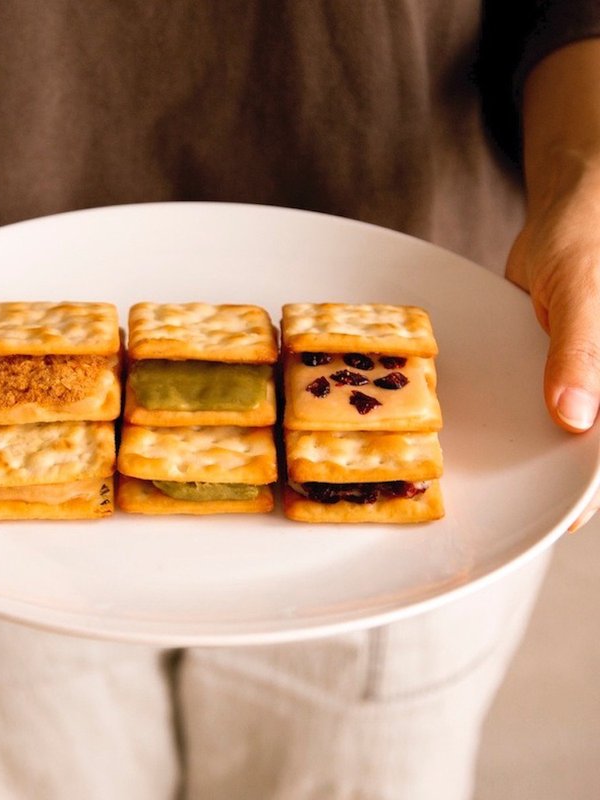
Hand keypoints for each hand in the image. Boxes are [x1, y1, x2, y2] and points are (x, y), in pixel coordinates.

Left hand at [505, 164, 599, 530]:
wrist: (565, 212)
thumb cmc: (587, 238)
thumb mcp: (583, 291)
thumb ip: (582, 351)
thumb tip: (576, 419)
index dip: (590, 489)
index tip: (562, 522)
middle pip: (588, 450)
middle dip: (558, 483)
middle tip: (514, 516)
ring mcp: (580, 380)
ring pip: (564, 432)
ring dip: (538, 457)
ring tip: (498, 491)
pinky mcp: (553, 369)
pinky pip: (541, 402)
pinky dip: (524, 422)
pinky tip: (494, 441)